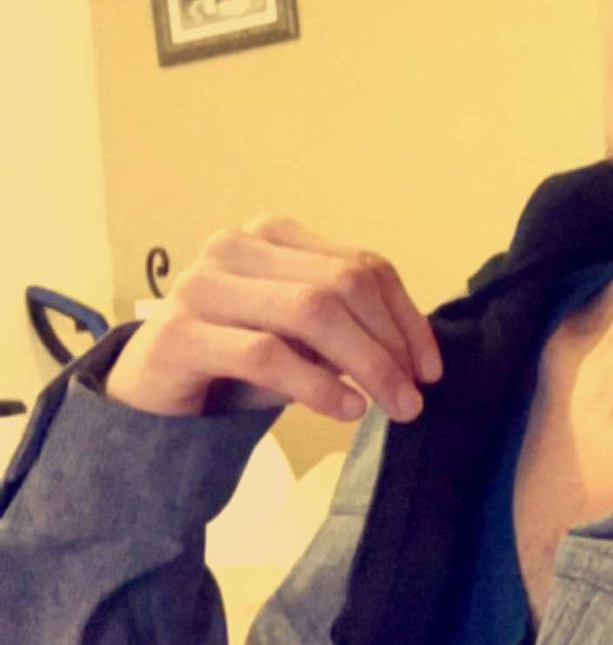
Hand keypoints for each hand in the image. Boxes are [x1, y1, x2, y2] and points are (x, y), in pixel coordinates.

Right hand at [101, 215, 442, 422]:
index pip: (362, 266)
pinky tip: (345, 409)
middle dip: (390, 345)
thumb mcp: (299, 336)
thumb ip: (347, 326)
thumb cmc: (234, 357)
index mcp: (273, 235)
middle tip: (413, 399)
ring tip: (389, 407)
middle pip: (342, 285)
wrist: (149, 391)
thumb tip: (417, 355)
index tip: (430, 369)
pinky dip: (317, 384)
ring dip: (365, 364)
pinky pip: (266, 353)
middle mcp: (235, 247)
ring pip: (311, 312)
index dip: (406, 318)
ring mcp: (202, 285)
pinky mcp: (178, 334)